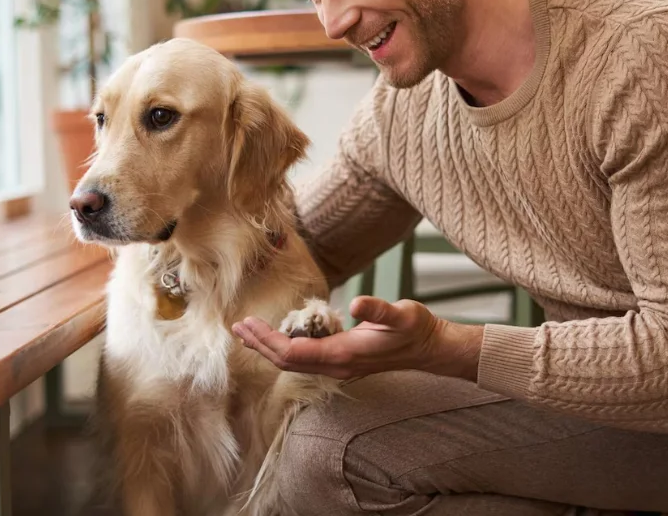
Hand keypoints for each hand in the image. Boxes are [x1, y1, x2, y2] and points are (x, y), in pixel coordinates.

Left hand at [232, 295, 482, 380]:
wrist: (430, 348)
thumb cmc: (416, 329)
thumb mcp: (401, 314)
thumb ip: (380, 309)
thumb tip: (360, 302)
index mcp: (342, 355)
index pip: (293, 352)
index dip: (267, 341)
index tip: (248, 325)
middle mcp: (336, 365)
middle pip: (287, 361)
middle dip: (260, 345)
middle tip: (237, 328)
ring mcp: (338, 366)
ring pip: (294, 362)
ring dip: (270, 347)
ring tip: (250, 332)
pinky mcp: (342, 360)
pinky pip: (306, 358)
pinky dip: (285, 347)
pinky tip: (280, 335)